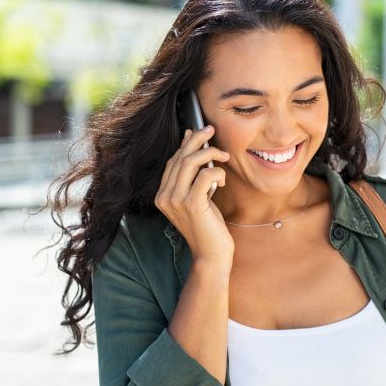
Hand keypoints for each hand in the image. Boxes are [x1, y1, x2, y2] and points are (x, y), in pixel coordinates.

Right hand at [155, 126, 233, 264]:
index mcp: (162, 194)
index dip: (186, 143)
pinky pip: (204, 175)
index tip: (200, 131)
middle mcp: (164, 196)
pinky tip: (222, 181)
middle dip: (197, 140)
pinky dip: (216, 172)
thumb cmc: (207, 226)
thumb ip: (193, 174)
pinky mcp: (191, 204)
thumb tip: (191, 141)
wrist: (211, 254)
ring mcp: (175, 200)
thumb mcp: (198, 197)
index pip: (172, 161)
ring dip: (210, 153)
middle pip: (179, 157)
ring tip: (224, 157)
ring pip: (190, 162)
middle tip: (212, 130)